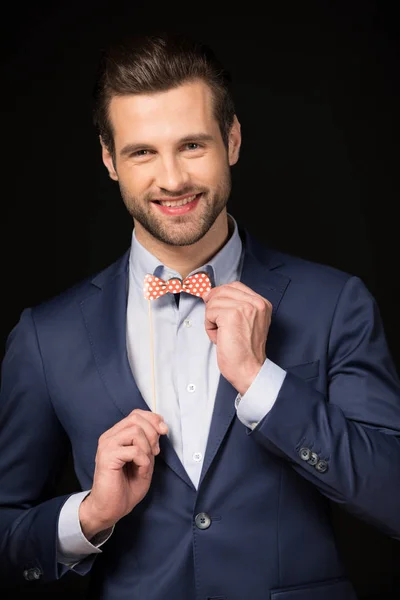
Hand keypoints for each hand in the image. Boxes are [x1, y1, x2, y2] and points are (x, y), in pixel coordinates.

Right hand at [79, 409, 167, 538]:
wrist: (110, 509)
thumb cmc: (126, 487)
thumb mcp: (144, 460)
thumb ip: (149, 443)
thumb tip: (159, 427)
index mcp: (117, 435)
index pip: (136, 414)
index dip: (153, 419)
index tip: (163, 431)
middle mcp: (109, 437)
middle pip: (136, 419)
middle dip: (152, 433)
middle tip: (154, 452)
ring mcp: (107, 445)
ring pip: (135, 431)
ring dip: (147, 448)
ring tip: (145, 464)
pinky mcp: (107, 457)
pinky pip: (134, 450)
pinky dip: (143, 462)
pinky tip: (140, 472)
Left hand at [203, 281, 271, 394]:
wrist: (249, 369)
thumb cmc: (245, 351)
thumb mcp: (247, 322)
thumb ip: (235, 306)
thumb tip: (210, 294)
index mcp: (262, 304)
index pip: (235, 286)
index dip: (220, 294)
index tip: (214, 305)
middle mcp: (256, 303)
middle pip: (223, 290)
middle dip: (214, 306)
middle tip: (217, 323)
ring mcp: (244, 307)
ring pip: (214, 301)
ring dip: (212, 318)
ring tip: (222, 333)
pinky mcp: (231, 315)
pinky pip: (210, 313)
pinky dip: (209, 326)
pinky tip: (220, 337)